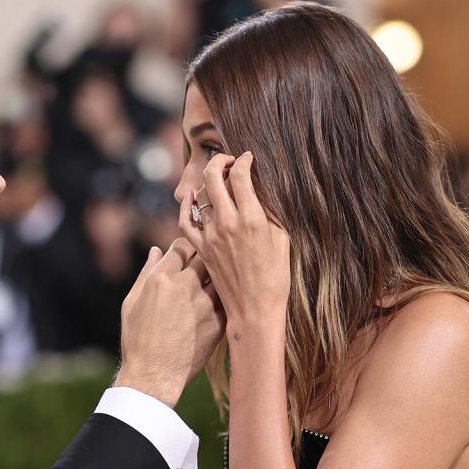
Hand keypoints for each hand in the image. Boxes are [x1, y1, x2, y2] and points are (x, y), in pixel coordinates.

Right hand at [116, 237, 225, 406]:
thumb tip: (156, 250)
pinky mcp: (218, 322)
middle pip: (206, 255)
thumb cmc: (137, 340)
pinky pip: (227, 299)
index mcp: (160, 279)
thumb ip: (146, 273)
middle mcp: (184, 286)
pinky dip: (226, 296)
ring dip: (220, 275)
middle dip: (207, 255)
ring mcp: (204, 304)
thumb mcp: (131, 303)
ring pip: (221, 275)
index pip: (182, 246)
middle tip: (208, 263)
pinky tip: (224, 300)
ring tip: (220, 279)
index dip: (188, 247)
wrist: (154, 376)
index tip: (189, 253)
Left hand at [178, 152, 290, 327]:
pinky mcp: (201, 250)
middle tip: (229, 161)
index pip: (241, 176)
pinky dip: (186, 207)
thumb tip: (259, 192)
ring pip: (201, 197)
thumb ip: (269, 213)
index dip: (244, 161)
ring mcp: (211, 236)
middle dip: (221, 162)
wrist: (254, 310)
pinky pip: (186, 222)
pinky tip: (190, 197)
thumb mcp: (282, 240)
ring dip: (208, 183)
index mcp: (252, 219)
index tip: (248, 158)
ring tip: (217, 179)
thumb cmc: (275, 277)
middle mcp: (228, 224)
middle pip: (215, 178)